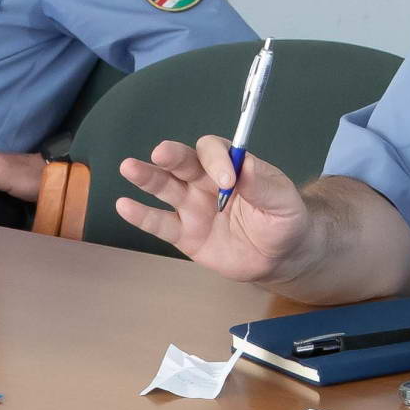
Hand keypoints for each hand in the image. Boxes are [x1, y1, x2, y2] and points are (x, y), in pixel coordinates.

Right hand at [115, 135, 314, 283]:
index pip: (215, 151)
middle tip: (161, 153)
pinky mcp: (185, 234)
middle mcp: (206, 181)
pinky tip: (125, 205)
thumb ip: (264, 185)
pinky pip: (160, 223)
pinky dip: (142, 215)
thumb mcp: (283, 203)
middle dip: (172, 156)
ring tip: (130, 168)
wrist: (281, 258)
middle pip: (183, 162)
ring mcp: (193, 207)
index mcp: (231, 167)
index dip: (217, 160)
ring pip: (165, 187)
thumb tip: (246, 166)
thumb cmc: (284, 221)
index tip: (228, 180)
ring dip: (148, 177)